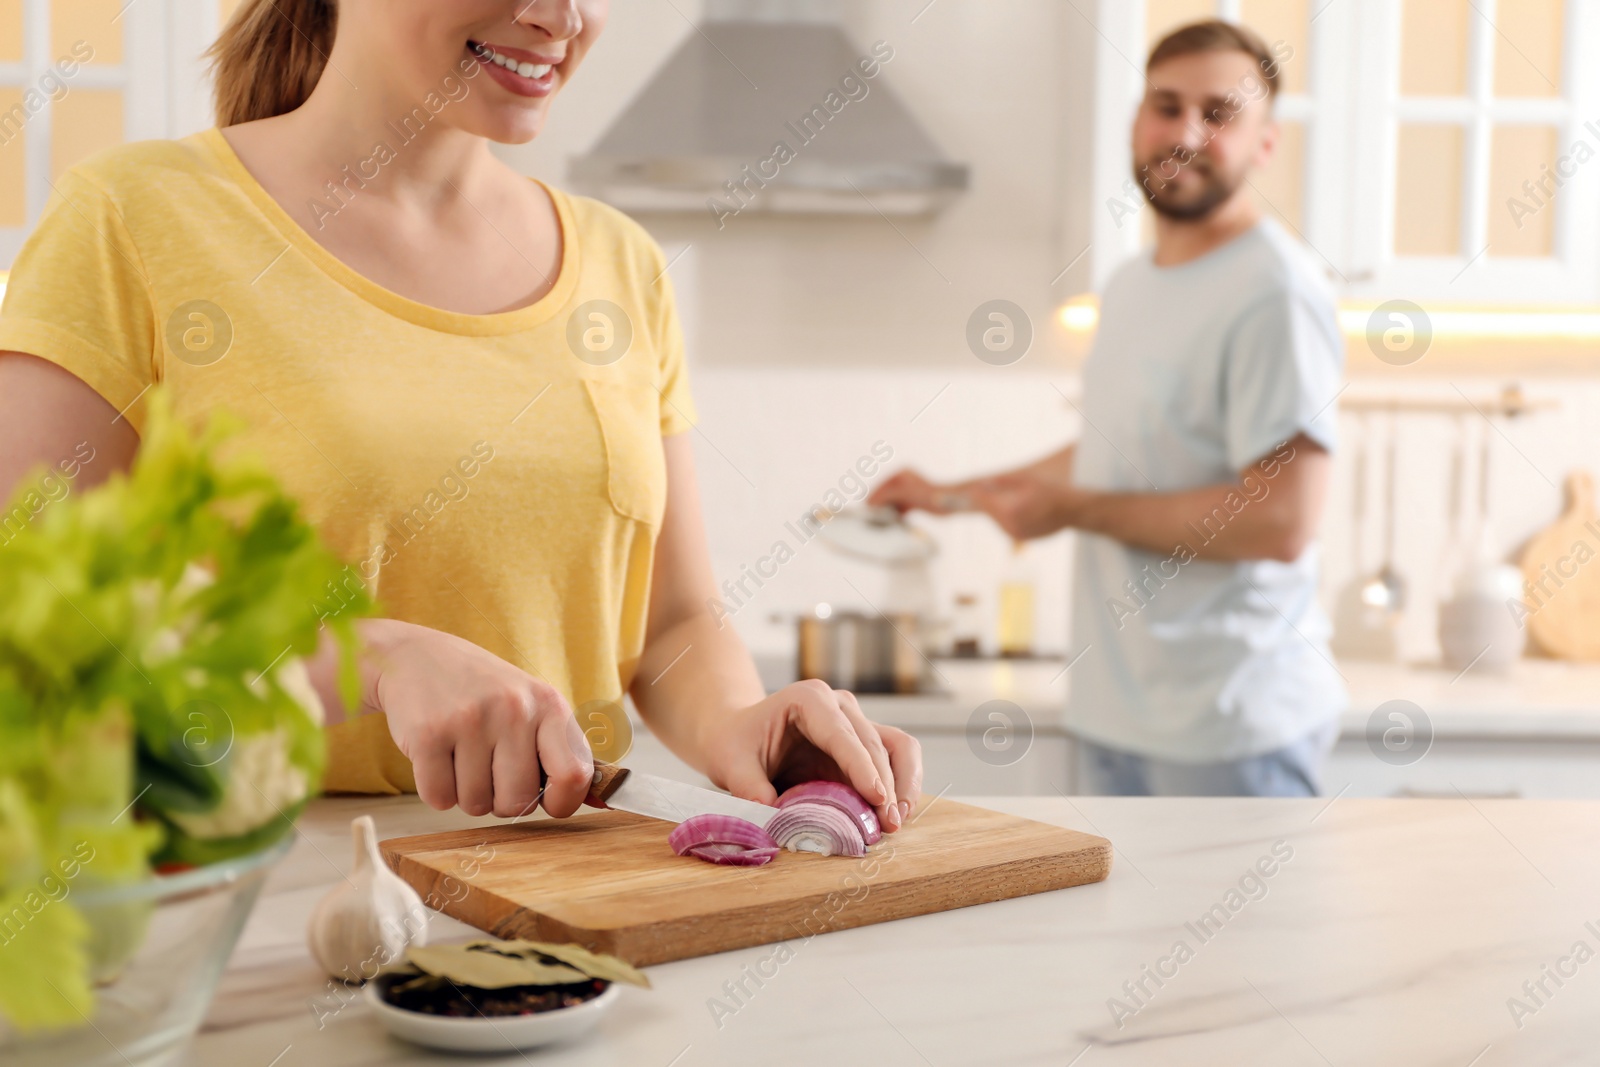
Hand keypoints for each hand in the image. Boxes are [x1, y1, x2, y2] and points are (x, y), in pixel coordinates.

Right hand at [363, 620, 593, 818]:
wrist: (417, 657)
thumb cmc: (483, 691)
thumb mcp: (531, 704)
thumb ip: (559, 749)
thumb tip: (589, 799)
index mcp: (549, 704)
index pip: (574, 775)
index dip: (562, 802)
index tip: (547, 801)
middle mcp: (514, 709)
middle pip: (518, 802)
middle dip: (501, 800)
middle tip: (490, 771)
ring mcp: (470, 720)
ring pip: (476, 804)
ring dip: (466, 794)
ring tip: (461, 757)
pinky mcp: (428, 734)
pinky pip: (439, 797)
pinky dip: (436, 790)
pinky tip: (438, 758)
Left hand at [700, 680, 922, 832]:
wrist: (737, 735)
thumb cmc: (733, 743)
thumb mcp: (730, 764)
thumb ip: (749, 788)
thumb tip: (774, 818)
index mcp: (808, 699)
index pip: (842, 735)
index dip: (862, 767)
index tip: (877, 798)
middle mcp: (839, 705)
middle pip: (874, 743)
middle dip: (886, 785)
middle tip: (887, 825)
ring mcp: (855, 723)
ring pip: (897, 746)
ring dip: (904, 783)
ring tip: (897, 820)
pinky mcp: (862, 744)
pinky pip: (895, 759)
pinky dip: (901, 784)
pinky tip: (895, 812)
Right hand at [868, 469, 965, 515]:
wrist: (952, 501)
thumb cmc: (931, 495)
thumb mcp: (905, 493)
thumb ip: (886, 496)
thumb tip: (870, 502)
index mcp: (902, 475)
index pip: (881, 488)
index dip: (873, 499)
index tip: (865, 510)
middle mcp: (905, 481)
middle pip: (885, 495)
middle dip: (878, 506)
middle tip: (869, 518)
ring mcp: (910, 492)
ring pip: (892, 503)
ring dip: (886, 512)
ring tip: (878, 522)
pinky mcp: (915, 503)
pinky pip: (900, 509)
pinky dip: (895, 516)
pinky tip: (891, 523)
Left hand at [966, 471, 1089, 539]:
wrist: (1073, 511)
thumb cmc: (1052, 491)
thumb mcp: (1027, 480)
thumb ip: (1003, 482)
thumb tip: (983, 483)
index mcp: (1010, 510)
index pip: (984, 502)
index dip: (975, 494)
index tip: (965, 490)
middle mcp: (1011, 526)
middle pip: (989, 512)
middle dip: (986, 501)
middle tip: (979, 492)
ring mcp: (1017, 534)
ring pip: (997, 520)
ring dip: (997, 510)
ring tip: (1003, 499)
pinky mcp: (1022, 538)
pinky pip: (1007, 526)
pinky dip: (1007, 518)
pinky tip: (1016, 508)